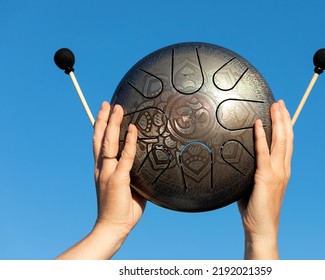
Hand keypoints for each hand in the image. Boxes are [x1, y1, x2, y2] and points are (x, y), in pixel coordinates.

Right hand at [56, 102, 145, 258]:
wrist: (113, 227)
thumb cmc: (123, 209)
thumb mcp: (128, 187)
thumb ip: (133, 175)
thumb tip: (147, 167)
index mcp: (102, 170)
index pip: (99, 144)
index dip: (101, 128)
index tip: (105, 114)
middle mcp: (102, 168)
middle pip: (99, 138)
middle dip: (104, 119)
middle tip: (108, 103)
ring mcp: (108, 172)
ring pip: (108, 142)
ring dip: (112, 123)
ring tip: (117, 107)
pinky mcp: (118, 178)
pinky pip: (126, 156)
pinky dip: (129, 141)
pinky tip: (132, 128)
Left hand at [238, 100, 292, 258]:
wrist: (261, 227)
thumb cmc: (255, 207)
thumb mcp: (255, 184)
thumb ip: (251, 169)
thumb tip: (239, 156)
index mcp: (283, 170)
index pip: (287, 143)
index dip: (286, 126)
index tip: (282, 111)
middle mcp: (283, 169)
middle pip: (287, 138)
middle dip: (284, 118)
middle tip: (280, 102)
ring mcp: (277, 173)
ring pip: (280, 141)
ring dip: (277, 122)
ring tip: (275, 106)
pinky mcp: (265, 178)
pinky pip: (263, 153)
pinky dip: (261, 136)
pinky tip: (257, 124)